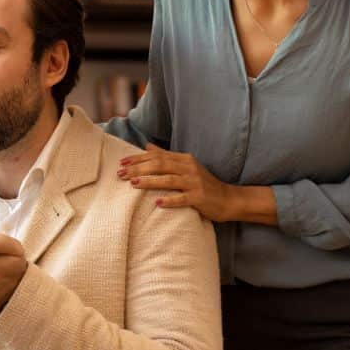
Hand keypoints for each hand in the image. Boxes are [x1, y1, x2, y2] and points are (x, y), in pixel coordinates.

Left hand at [118, 144, 237, 221]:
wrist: (228, 199)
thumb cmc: (203, 183)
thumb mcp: (185, 167)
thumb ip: (166, 157)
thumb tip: (147, 146)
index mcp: (183, 159)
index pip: (157, 156)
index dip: (138, 159)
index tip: (121, 162)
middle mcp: (188, 168)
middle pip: (160, 165)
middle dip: (138, 168)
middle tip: (120, 173)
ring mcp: (195, 183)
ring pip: (168, 180)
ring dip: (149, 181)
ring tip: (133, 183)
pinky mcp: (200, 198)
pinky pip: (183, 198)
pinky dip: (170, 200)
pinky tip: (157, 203)